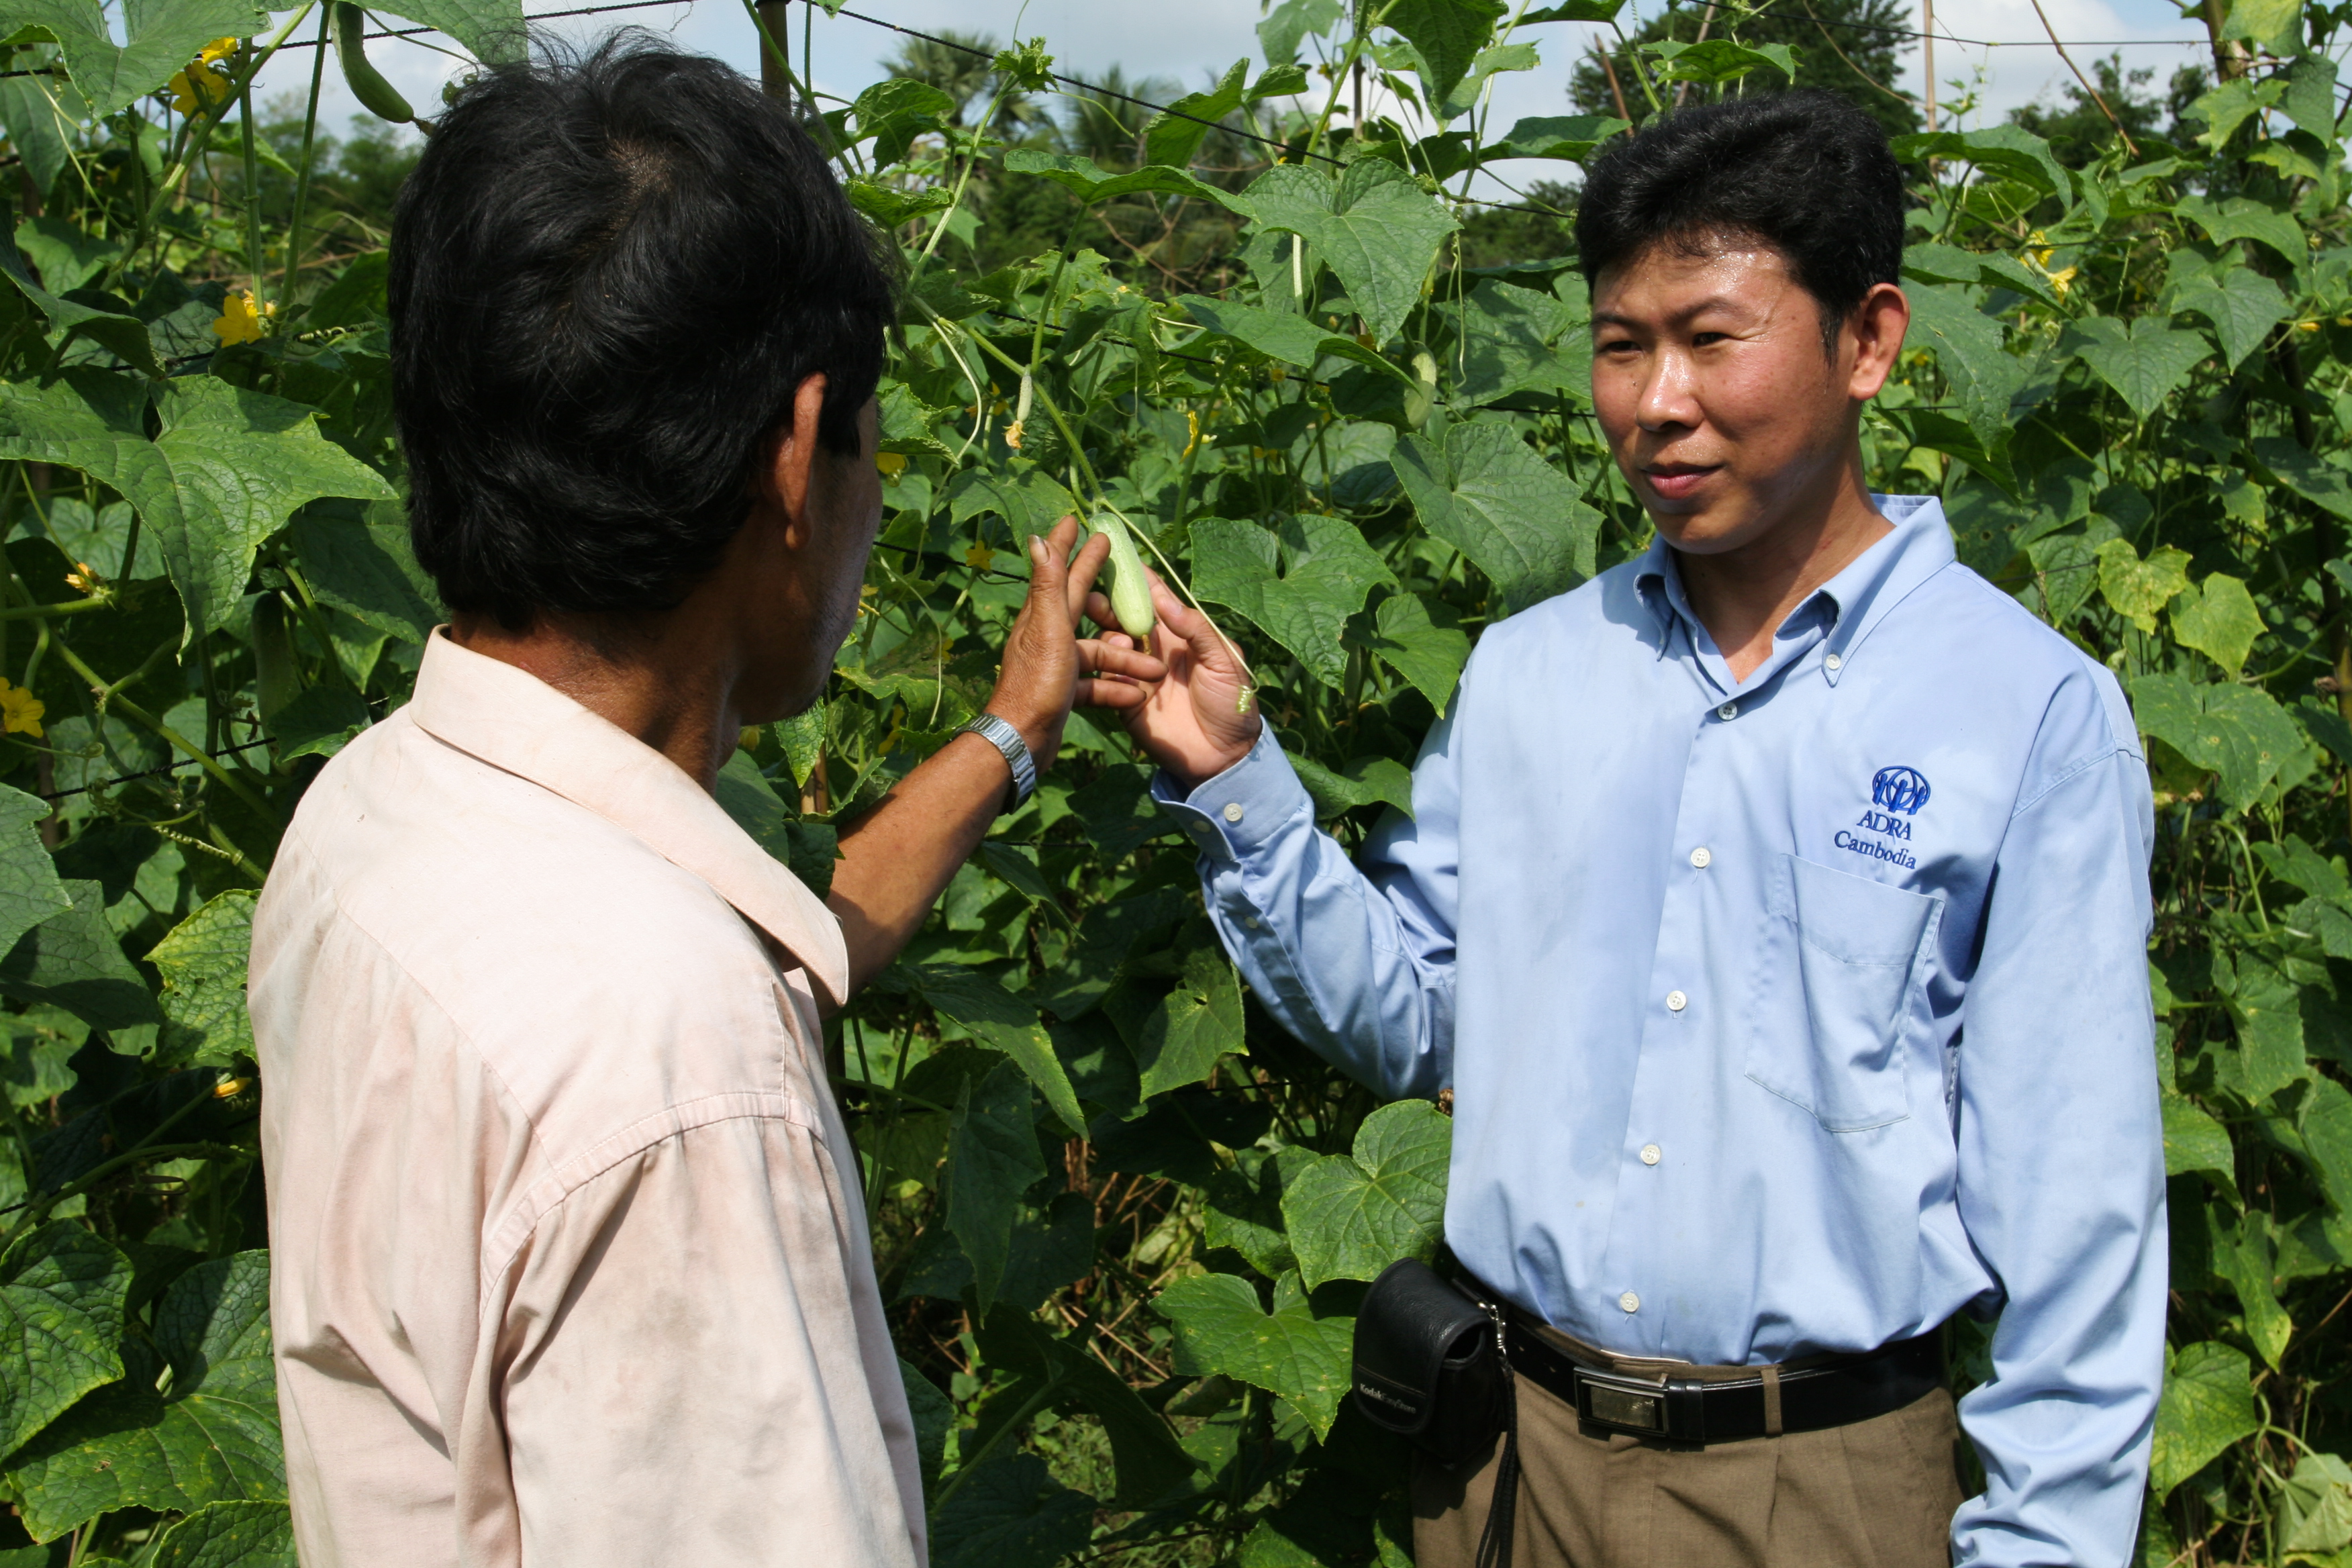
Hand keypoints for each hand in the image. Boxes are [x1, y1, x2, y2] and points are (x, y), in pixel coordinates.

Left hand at [984, 515, 1160, 774]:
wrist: (1022, 741)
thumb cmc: (1038, 683)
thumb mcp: (1048, 629)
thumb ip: (1048, 585)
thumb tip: (1037, 538)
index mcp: (1043, 616)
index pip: (1059, 571)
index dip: (1070, 546)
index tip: (1078, 521)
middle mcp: (1047, 635)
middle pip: (1082, 607)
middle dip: (1107, 597)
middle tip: (1129, 582)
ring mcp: (1055, 665)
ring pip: (1097, 652)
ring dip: (1126, 659)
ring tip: (1156, 669)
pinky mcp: (1063, 692)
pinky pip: (1095, 684)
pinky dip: (1116, 688)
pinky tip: (1137, 696)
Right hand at [1082, 571, 1260, 789]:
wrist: (1225, 755)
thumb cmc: (1232, 703)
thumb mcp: (1224, 661)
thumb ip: (1196, 630)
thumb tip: (1165, 599)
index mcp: (1179, 633)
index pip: (1154, 597)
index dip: (1137, 577)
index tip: (1114, 553)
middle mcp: (1153, 648)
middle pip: (1123, 616)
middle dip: (1107, 601)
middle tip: (1095, 593)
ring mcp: (1136, 673)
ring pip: (1109, 642)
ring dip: (1106, 630)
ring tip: (1113, 629)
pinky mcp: (1124, 699)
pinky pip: (1107, 675)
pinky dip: (1108, 663)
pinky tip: (1118, 658)